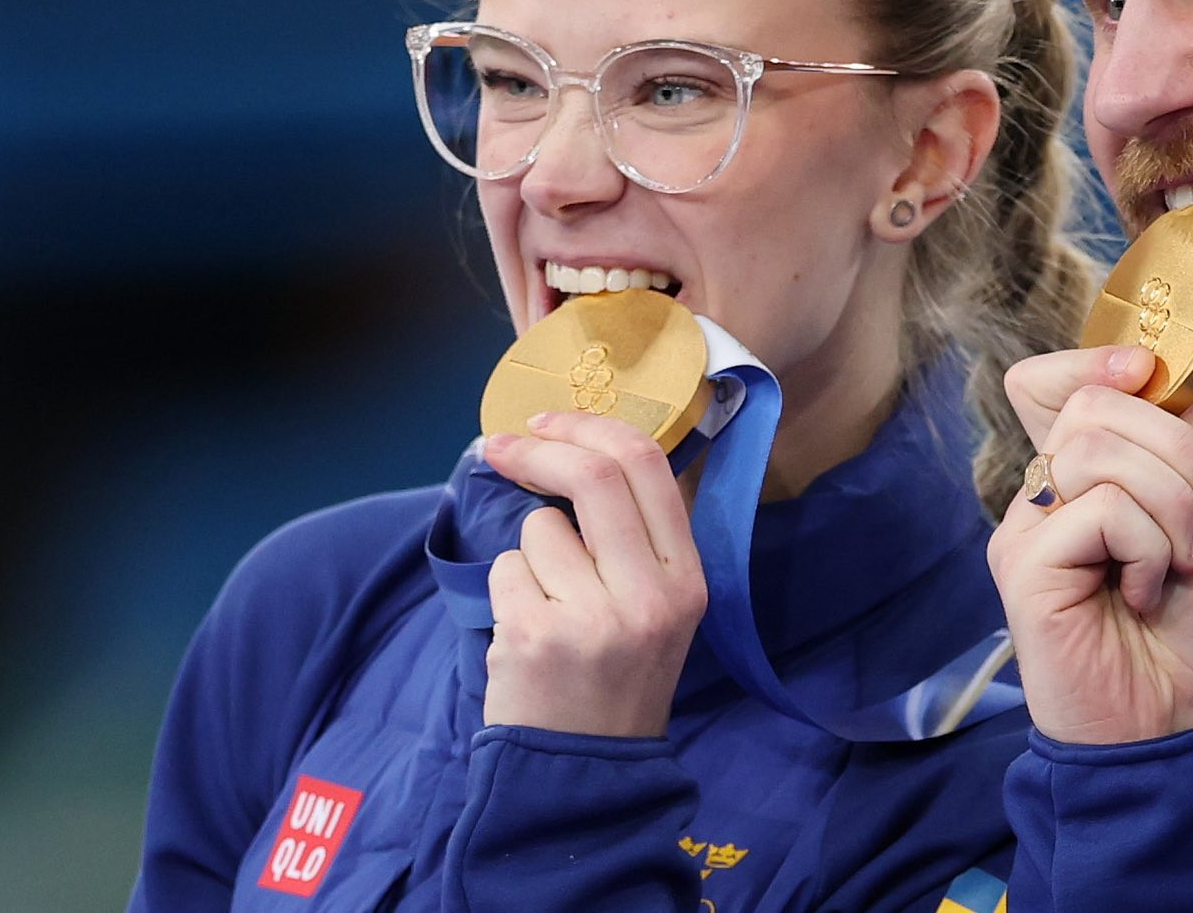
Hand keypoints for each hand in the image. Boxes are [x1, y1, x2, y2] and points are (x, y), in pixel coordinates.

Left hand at [478, 412, 706, 736]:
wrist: (586, 770)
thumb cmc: (618, 673)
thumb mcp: (659, 606)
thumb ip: (634, 537)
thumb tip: (576, 451)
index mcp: (688, 578)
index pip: (649, 468)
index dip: (592, 430)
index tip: (551, 422)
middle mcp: (651, 594)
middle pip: (594, 477)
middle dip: (540, 451)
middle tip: (503, 447)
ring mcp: (594, 617)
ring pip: (539, 529)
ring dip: (529, 554)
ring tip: (548, 605)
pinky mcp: (538, 636)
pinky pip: (506, 571)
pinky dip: (507, 592)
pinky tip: (529, 632)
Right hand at [987, 346, 1192, 744]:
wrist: (1174, 724)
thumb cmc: (1190, 635)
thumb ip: (1188, 452)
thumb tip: (1180, 374)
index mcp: (1082, 478)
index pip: (1054, 384)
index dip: (1097, 360)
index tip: (1150, 372)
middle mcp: (1044, 494)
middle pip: (1091, 404)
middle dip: (1174, 444)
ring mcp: (1027, 528)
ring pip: (1096, 450)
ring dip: (1168, 503)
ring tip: (1180, 563)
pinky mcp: (1023, 564)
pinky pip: (1098, 508)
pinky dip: (1147, 545)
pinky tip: (1145, 591)